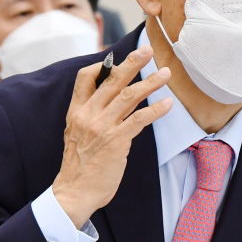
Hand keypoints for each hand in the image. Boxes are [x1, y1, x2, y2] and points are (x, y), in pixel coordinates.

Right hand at [52, 46, 171, 227]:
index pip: (85, 78)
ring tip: (166, 73)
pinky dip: (156, 109)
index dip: (102, 65)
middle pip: (112, 80)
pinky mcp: (116, 140)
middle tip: (148, 50)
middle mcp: (88, 115)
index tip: (117, 57)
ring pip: (129, 96)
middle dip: (132, 63)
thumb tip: (114, 101)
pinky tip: (168, 104)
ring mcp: (102, 126)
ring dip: (150, 82)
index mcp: (76, 112)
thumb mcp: (79, 135)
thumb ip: (94, 116)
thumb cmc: (80, 167)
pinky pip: (139, 119)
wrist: (74, 192)